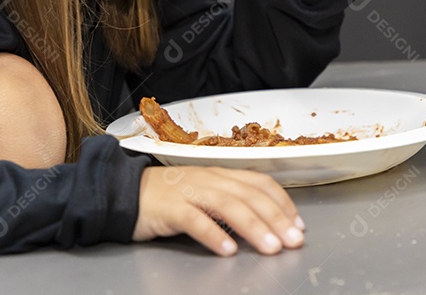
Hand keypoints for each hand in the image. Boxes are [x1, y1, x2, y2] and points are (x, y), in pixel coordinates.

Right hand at [133, 166, 305, 255]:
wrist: (126, 192)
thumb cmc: (170, 197)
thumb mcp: (206, 193)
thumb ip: (232, 203)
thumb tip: (266, 223)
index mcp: (221, 175)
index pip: (260, 183)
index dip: (283, 202)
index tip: (298, 225)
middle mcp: (209, 179)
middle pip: (249, 195)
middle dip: (275, 218)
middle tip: (293, 241)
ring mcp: (189, 191)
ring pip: (227, 205)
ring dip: (253, 227)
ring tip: (270, 248)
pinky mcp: (169, 208)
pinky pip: (194, 220)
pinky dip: (213, 234)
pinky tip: (227, 250)